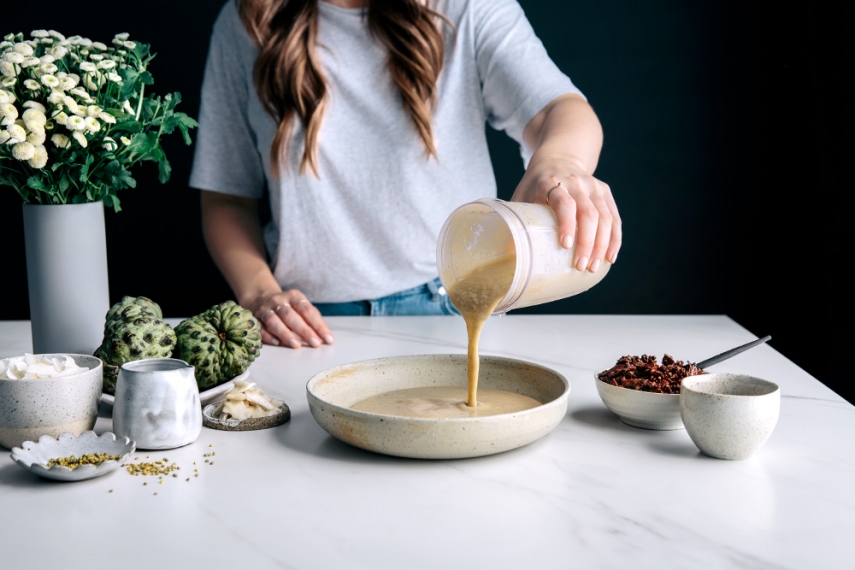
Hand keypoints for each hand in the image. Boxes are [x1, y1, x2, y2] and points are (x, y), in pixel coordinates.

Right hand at [247, 289, 333, 348]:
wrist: (259, 298)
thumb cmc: (288, 307)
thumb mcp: (300, 306)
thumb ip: (312, 320)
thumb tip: (326, 338)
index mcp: (294, 296)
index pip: (307, 310)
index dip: (318, 325)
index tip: (327, 339)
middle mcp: (278, 301)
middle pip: (290, 315)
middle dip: (304, 330)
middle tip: (315, 344)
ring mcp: (264, 309)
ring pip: (274, 320)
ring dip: (285, 333)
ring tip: (296, 345)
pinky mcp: (254, 319)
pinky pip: (259, 327)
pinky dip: (268, 336)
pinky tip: (277, 343)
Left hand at [511, 154, 620, 272]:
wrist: (558, 159)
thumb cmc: (535, 185)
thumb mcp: (522, 196)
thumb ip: (516, 219)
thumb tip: (505, 252)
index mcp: (551, 182)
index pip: (563, 202)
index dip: (566, 224)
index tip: (565, 245)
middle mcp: (576, 182)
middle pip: (588, 213)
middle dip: (587, 242)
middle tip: (581, 266)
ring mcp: (593, 186)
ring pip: (605, 217)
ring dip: (602, 244)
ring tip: (593, 267)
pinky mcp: (605, 192)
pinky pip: (614, 217)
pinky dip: (614, 238)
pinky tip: (610, 256)